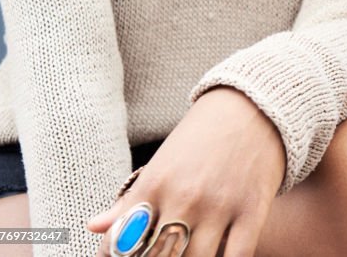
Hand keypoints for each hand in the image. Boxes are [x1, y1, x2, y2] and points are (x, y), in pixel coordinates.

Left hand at [88, 87, 284, 256]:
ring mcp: (220, 205)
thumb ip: (130, 199)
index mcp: (155, 185)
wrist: (254, 105)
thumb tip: (93, 226)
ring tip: (189, 254)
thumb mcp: (161, 163)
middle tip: (164, 253)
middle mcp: (184, 198)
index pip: (124, 243)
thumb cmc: (201, 136)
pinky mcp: (252, 209)